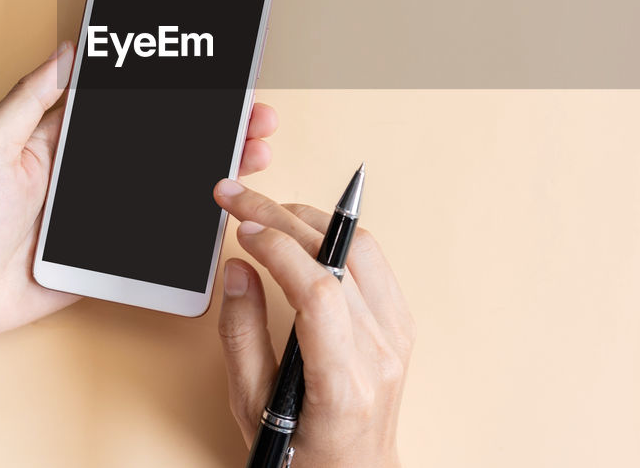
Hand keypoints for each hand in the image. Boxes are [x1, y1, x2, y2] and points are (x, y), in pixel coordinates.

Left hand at [0, 42, 278, 341]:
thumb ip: (30, 98)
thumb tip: (68, 50)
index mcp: (63, 134)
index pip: (127, 98)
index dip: (170, 83)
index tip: (210, 65)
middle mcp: (90, 166)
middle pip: (164, 137)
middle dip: (213, 122)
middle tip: (254, 112)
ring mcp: (104, 207)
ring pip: (171, 178)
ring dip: (216, 162)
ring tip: (253, 150)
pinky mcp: (110, 247)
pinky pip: (160, 230)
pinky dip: (195, 218)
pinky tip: (225, 203)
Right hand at [214, 181, 414, 467]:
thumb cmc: (302, 454)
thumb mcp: (252, 406)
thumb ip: (241, 335)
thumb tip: (238, 268)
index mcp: (344, 384)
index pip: (319, 291)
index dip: (277, 247)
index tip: (241, 228)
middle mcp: (381, 356)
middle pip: (338, 259)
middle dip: (280, 216)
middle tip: (238, 198)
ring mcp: (398, 338)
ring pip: (361, 249)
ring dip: (310, 219)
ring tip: (266, 211)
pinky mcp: (402, 325)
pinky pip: (373, 262)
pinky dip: (335, 237)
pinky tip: (304, 232)